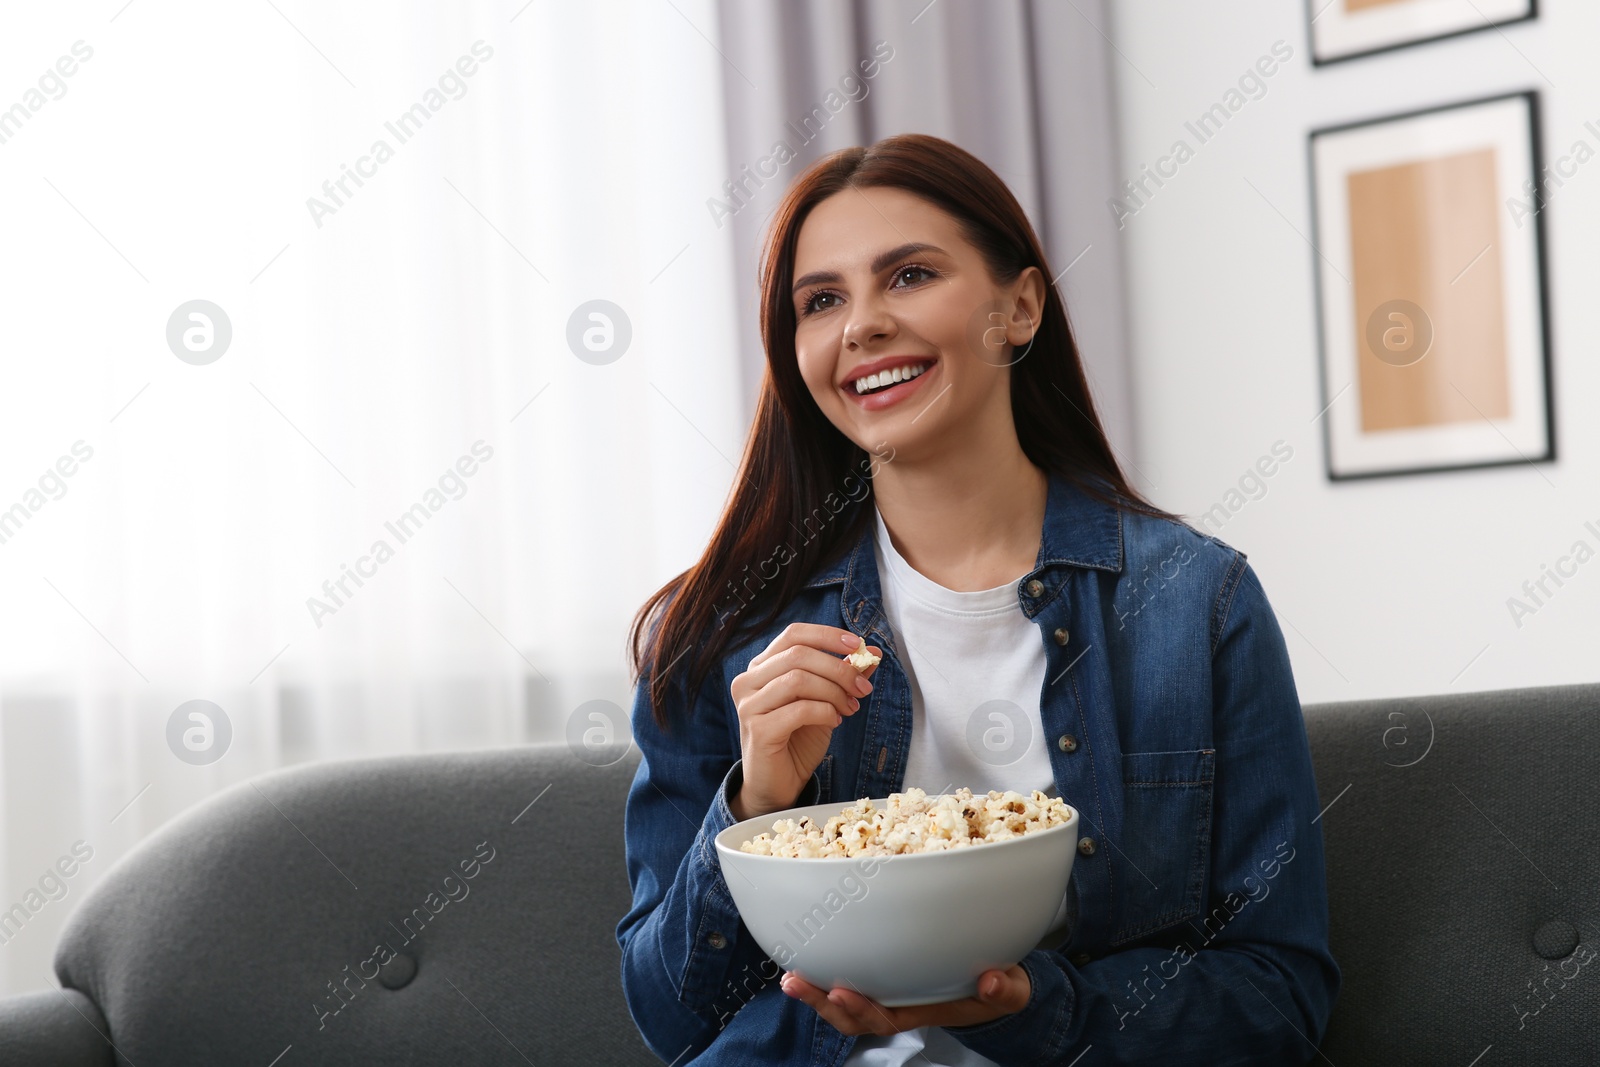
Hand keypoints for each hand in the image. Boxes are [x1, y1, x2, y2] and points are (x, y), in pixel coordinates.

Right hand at [728, 624, 880, 819]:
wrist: (778, 785)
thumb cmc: (797, 740)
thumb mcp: (824, 702)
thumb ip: (842, 676)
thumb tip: (871, 652)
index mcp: (761, 667)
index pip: (793, 634)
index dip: (827, 635)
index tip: (857, 644)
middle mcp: (748, 681)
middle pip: (798, 654)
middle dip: (838, 668)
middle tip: (862, 687)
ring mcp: (749, 705)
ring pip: (798, 679)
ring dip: (834, 691)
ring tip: (850, 707)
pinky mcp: (758, 730)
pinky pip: (799, 709)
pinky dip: (825, 712)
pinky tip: (834, 721)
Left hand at [779, 965, 1030, 1036]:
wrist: (994, 984)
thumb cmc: (995, 987)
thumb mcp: (1009, 991)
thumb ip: (1004, 988)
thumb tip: (991, 981)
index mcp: (923, 1010)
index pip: (886, 1018)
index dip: (862, 1009)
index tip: (843, 993)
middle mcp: (897, 1005)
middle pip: (852, 1015)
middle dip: (822, 1003)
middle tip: (797, 982)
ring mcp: (886, 991)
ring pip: (843, 1001)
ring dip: (815, 991)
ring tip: (789, 976)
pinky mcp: (880, 974)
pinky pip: (848, 977)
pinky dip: (824, 972)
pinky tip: (806, 956)